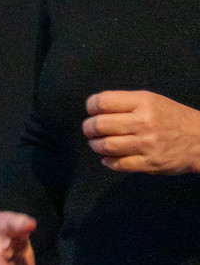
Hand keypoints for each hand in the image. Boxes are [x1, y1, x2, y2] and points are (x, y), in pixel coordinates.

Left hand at [83, 90, 199, 172]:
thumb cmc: (175, 118)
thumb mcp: (153, 101)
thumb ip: (126, 103)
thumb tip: (96, 109)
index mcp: (144, 102)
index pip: (103, 102)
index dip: (91, 106)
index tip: (91, 111)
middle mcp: (144, 122)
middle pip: (100, 125)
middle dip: (89, 128)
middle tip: (90, 130)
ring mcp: (147, 144)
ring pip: (106, 146)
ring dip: (95, 145)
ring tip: (97, 143)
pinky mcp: (150, 164)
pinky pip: (119, 164)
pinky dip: (108, 161)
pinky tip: (107, 158)